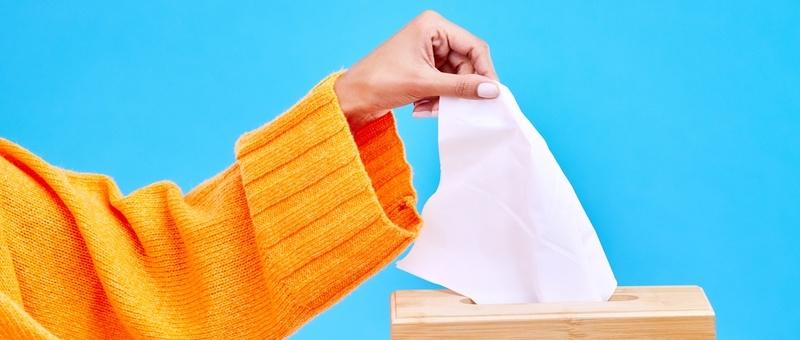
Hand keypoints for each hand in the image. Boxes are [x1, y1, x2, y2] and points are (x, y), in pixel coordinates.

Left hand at [334, 10, 499, 130]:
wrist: (352, 98)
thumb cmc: (379, 82)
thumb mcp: (425, 85)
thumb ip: (461, 87)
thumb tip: (492, 91)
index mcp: (433, 26)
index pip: (474, 46)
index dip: (484, 71)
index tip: (491, 94)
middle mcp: (433, 35)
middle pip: (466, 64)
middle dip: (459, 88)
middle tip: (455, 107)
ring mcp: (428, 52)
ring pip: (456, 78)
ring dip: (447, 97)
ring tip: (428, 108)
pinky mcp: (424, 68)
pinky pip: (444, 85)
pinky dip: (438, 99)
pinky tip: (422, 108)